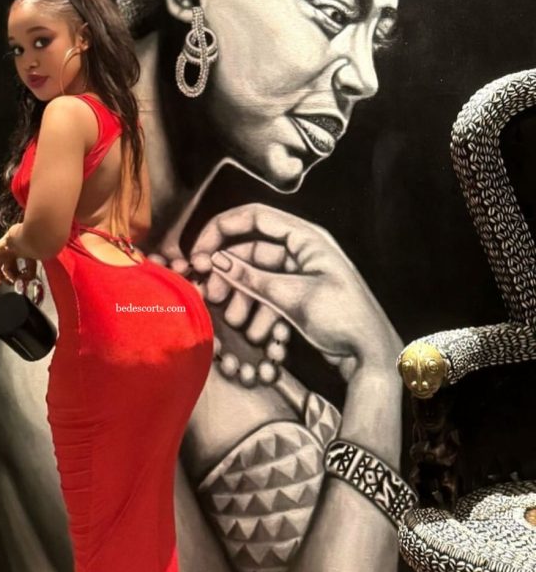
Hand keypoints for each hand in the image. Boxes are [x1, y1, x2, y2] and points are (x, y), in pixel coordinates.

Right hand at [190, 203, 401, 375]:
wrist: (371, 354)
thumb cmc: (343, 317)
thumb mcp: (292, 296)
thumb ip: (251, 278)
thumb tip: (215, 261)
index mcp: (306, 238)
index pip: (254, 217)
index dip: (221, 230)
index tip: (198, 253)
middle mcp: (300, 251)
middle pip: (250, 251)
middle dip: (228, 275)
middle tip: (210, 296)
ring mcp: (298, 275)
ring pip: (255, 278)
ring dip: (242, 299)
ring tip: (236, 322)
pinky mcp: (297, 297)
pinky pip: (267, 296)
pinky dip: (258, 312)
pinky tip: (259, 334)